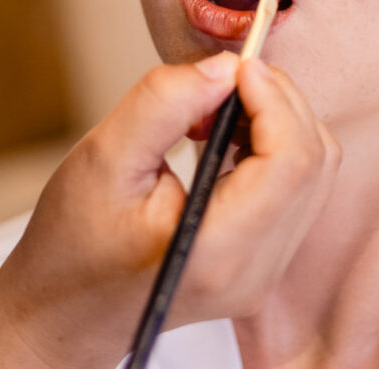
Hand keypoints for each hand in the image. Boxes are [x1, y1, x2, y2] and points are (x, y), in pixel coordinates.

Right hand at [0, 53, 338, 368]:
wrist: (64, 311)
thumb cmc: (72, 243)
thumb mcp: (102, 158)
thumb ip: (164, 105)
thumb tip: (224, 67)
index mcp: (217, 251)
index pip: (292, 161)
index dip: (274, 98)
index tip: (235, 66)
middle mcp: (255, 271)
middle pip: (313, 162)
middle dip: (278, 102)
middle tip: (219, 81)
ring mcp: (264, 273)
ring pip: (314, 173)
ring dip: (276, 121)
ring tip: (213, 111)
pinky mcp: (263, 264)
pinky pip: (297, 190)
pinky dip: (272, 146)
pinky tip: (223, 137)